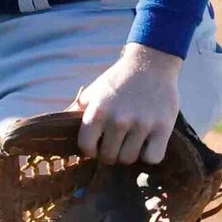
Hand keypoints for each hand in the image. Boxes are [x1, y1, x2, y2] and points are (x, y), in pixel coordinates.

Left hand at [75, 44, 184, 164]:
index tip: (97, 145)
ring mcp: (142, 125)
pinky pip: (153, 158)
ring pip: (129, 159)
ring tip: (131, 140)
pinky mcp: (163, 128)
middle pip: (109, 157)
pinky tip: (148, 143)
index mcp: (98, 111)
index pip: (86, 147)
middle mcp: (119, 120)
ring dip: (129, 153)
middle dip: (110, 152)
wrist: (151, 62)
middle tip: (116, 142)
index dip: (90, 149)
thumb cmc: (119, 79)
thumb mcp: (94, 90)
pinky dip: (150, 154)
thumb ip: (77, 109)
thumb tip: (59, 126)